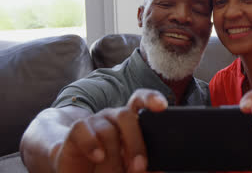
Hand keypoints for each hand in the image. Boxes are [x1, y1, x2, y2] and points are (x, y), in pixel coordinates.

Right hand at [52, 89, 168, 172]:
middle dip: (135, 143)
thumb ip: (144, 165)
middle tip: (140, 166)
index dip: (151, 98)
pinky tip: (98, 157)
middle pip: (126, 116)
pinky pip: (83, 130)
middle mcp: (113, 116)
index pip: (141, 99)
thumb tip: (160, 169)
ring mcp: (95, 121)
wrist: (78, 169)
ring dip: (114, 155)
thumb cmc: (109, 164)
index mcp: (131, 121)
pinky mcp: (77, 131)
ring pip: (107, 129)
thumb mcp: (130, 165)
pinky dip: (92, 145)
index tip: (162, 106)